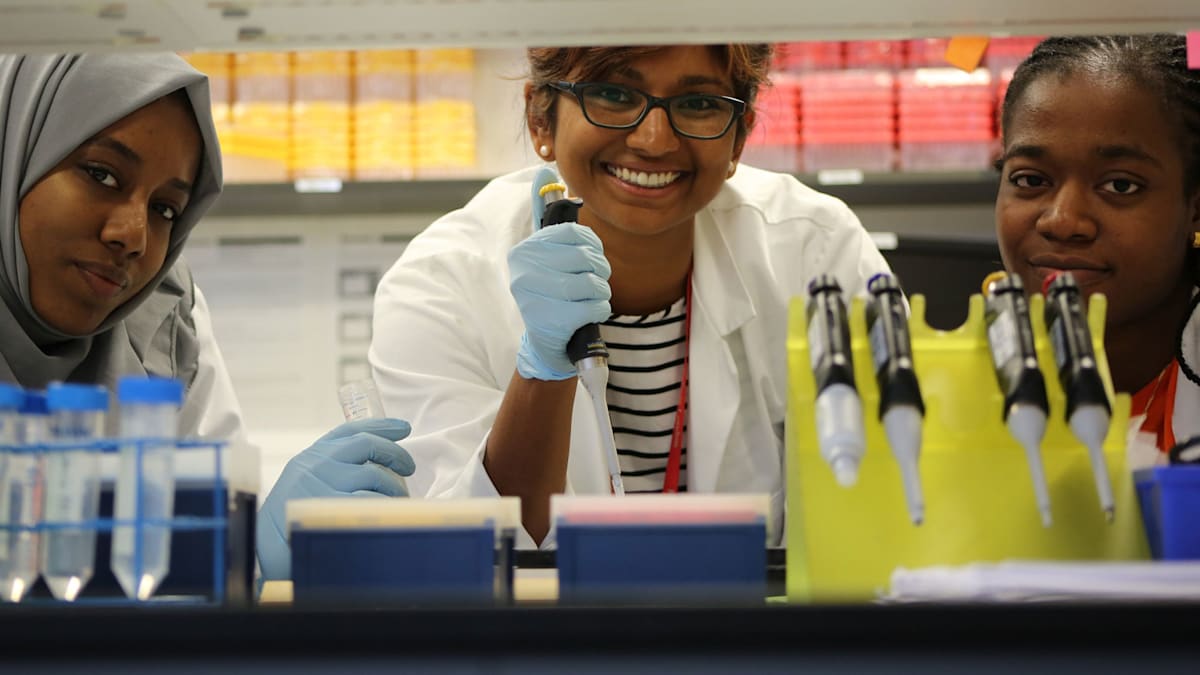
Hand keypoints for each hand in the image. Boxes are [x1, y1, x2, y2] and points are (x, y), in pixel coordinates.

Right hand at [256, 418, 414, 581]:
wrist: (267, 545)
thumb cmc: (290, 516)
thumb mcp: (306, 481)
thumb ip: (334, 467)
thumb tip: (376, 464)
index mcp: (312, 455)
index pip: (351, 430)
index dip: (381, 426)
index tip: (403, 428)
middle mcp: (319, 464)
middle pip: (368, 445)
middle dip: (395, 454)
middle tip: (409, 467)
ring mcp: (326, 483)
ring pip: (375, 475)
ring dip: (394, 488)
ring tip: (399, 500)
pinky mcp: (334, 506)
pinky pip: (372, 500)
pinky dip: (386, 506)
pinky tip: (390, 513)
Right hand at [508, 223, 610, 379]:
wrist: (545, 346)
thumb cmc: (553, 298)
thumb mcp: (548, 265)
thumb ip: (557, 235)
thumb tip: (564, 190)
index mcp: (523, 252)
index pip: (569, 232)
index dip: (592, 242)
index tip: (594, 254)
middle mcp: (524, 273)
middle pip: (584, 257)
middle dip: (601, 269)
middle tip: (598, 280)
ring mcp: (536, 298)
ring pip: (591, 282)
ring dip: (602, 292)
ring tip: (595, 298)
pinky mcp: (551, 322)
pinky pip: (593, 306)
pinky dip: (601, 309)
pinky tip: (592, 313)